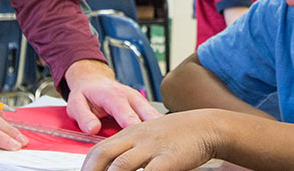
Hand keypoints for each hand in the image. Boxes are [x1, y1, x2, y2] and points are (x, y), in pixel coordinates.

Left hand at [64, 59, 162, 133]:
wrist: (93, 81)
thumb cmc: (86, 94)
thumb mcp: (76, 104)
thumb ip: (84, 117)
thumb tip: (93, 129)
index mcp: (113, 96)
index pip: (126, 113)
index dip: (133, 125)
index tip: (139, 137)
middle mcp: (130, 97)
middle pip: (147, 114)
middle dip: (155, 128)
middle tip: (159, 143)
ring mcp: (139, 102)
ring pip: (154, 115)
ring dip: (160, 128)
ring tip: (166, 142)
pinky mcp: (144, 107)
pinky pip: (154, 118)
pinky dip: (160, 128)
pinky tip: (164, 139)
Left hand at [81, 109, 222, 170]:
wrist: (206, 126)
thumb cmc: (179, 135)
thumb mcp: (149, 136)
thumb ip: (132, 148)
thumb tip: (116, 166)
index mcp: (130, 133)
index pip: (99, 150)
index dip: (87, 166)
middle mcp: (136, 139)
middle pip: (103, 155)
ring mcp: (152, 148)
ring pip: (122, 166)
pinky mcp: (168, 158)